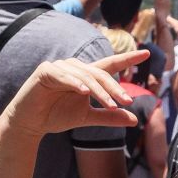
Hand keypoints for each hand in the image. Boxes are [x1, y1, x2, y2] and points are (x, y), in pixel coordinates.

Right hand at [1, 51, 146, 137]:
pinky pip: (63, 75)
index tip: (147, 54)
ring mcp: (59, 67)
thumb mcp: (86, 117)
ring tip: (110, 105)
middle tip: (127, 101)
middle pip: (100, 73)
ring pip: (85, 76)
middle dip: (114, 88)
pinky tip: (84, 92)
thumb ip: (109, 116)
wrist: (30, 123)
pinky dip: (74, 83)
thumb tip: (134, 119)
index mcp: (86, 75)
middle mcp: (74, 67)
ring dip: (99, 90)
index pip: (110, 65)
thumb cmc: (56, 116)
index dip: (127, 58)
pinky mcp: (45, 71)